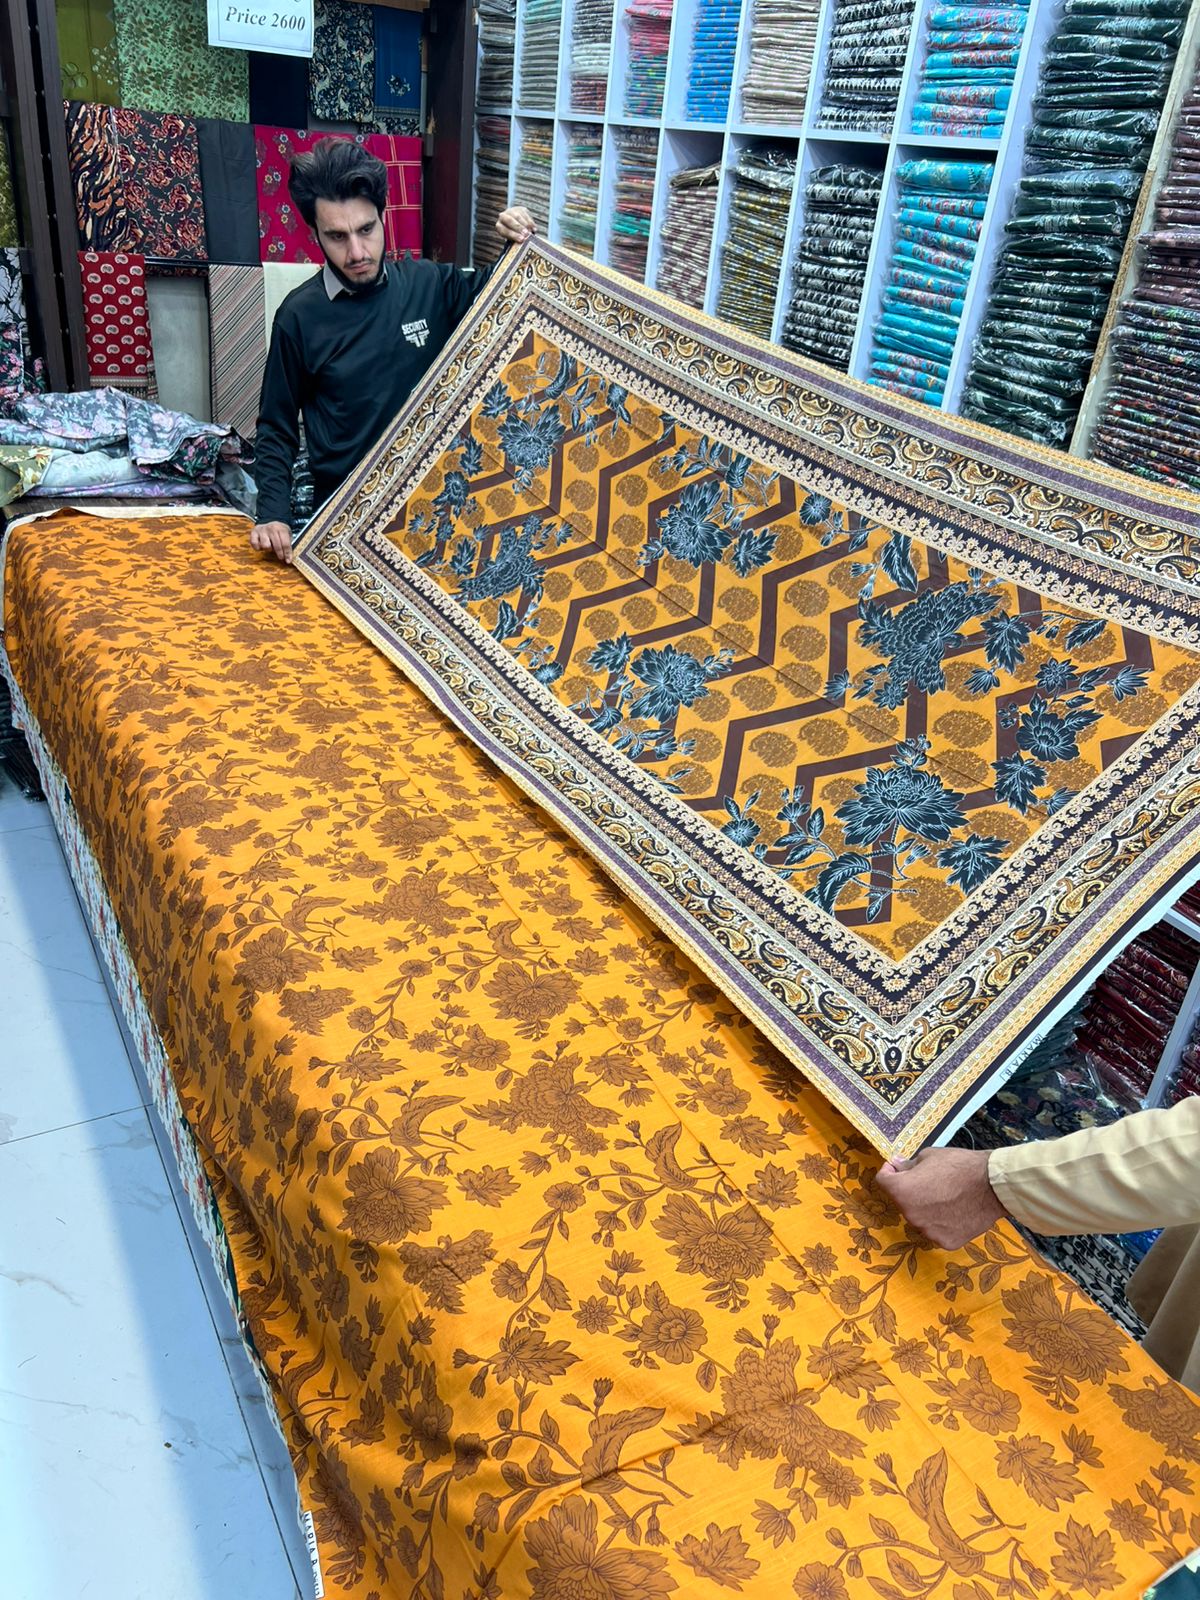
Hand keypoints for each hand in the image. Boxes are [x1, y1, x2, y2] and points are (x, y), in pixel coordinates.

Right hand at [250, 520, 292, 563]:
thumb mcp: (287, 534)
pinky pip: (254, 544)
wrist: (268, 520)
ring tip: (270, 547)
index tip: (288, 561)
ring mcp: (261, 530)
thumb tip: (289, 558)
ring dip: (268, 549)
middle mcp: (271, 528)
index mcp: (281, 528)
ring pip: (265, 546)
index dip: (287, 553)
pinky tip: (261, 546)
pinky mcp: (253, 532)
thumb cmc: (279, 531)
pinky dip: (258, 547)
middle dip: (280, 554)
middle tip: (281, 557)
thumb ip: (288, 544)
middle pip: (276, 546)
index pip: (285, 543)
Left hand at [496, 206, 536, 243]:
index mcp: (499, 226)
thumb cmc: (514, 234)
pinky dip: (530, 222)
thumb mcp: (512, 239)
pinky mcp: (520, 209)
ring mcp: (511, 211)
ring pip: (518, 216)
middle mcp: (503, 216)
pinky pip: (525, 214)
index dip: (513, 235)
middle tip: (526, 234)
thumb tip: (523, 242)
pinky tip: (534, 228)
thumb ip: (516, 240)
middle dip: (518, 228)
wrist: (516, 222)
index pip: (504, 230)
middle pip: (510, 221)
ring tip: (530, 232)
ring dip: (525, 225)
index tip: (521, 240)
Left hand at [875, 1147, 1006, 1250]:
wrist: (993, 1186)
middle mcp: (910, 1215)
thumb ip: (908, 1165)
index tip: (897, 1168)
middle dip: (909, 1190)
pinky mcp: (945, 1242)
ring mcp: (928, 1232)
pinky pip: (936, 1229)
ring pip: (919, 1217)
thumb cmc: (960, 1166)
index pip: (882, 1181)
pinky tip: (956, 1210)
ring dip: (925, 1207)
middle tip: (928, 1180)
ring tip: (946, 1196)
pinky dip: (941, 1221)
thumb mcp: (929, 1156)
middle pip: (902, 1201)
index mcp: (902, 1192)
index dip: (889, 1172)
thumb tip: (896, 1166)